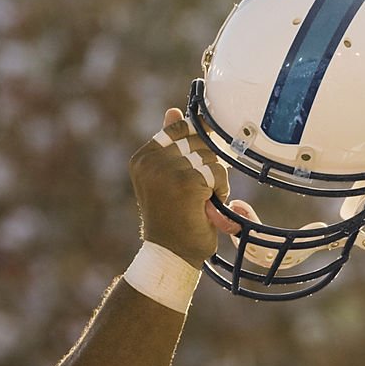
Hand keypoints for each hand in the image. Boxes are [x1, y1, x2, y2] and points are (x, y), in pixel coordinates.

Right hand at [128, 108, 238, 267]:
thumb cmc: (173, 217)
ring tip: (202, 200)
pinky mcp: (187, 182)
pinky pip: (218, 173)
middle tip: (199, 191)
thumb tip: (172, 110)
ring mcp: (168, 170)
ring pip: (211, 157)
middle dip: (207, 164)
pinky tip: (208, 206)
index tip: (201, 160)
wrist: (171, 255)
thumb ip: (171, 145)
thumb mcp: (167, 176)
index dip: (197, 141)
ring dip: (214, 179)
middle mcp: (151, 160)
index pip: (179, 128)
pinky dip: (220, 190)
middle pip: (199, 141)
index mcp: (143, 157)